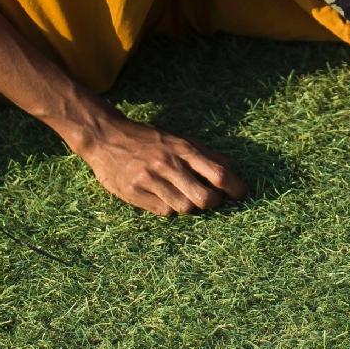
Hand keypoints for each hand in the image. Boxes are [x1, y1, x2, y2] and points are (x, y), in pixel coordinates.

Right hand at [67, 109, 247, 216]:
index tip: (243, 194)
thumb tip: (230, 168)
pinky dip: (170, 208)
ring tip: (185, 196)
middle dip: (214, 203)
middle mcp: (168, 164)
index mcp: (183, 149)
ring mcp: (150, 180)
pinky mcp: (134, 193)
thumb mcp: (178, 139)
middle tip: (213, 200)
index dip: (236, 187)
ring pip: (184, 208)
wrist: (106, 137)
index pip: (219, 173)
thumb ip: (204, 153)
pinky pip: (164, 212)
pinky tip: (165, 197)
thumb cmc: (147, 139)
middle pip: (205, 198)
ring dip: (191, 207)